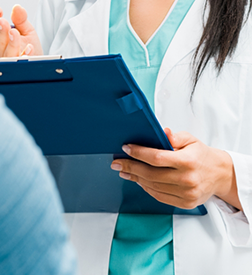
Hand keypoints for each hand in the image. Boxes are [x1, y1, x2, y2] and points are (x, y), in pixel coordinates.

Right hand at [0, 4, 42, 57]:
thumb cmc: (28, 45)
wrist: (38, 61)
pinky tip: (29, 48)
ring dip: (11, 43)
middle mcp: (0, 49)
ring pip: (6, 53)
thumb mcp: (26, 29)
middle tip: (4, 22)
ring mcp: (8, 60)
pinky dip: (24, 55)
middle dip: (0, 31)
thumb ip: (21, 19)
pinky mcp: (18, 68)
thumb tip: (17, 8)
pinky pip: (19, 62)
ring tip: (15, 33)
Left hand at [110, 128, 240, 209]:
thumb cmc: (201, 155)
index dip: (139, 153)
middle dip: (130, 167)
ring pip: (153, 186)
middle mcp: (187, 179)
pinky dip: (147, 188)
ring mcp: (186, 194)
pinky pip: (160, 196)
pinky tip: (138, 180)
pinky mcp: (185, 203)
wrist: (220, 175)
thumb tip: (163, 132)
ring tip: (124, 170)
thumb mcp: (191, 140)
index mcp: (187, 161)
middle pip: (151, 174)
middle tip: (116, 163)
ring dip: (135, 178)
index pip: (157, 158)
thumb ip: (175, 136)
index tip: (126, 148)